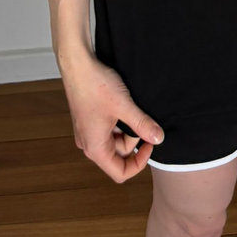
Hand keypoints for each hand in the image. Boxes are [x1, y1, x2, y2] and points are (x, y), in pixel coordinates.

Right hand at [59, 52, 163, 181]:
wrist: (77, 64)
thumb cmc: (96, 85)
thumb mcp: (124, 106)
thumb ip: (142, 125)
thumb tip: (159, 138)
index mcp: (95, 148)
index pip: (120, 173)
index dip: (139, 164)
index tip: (150, 144)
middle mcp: (88, 144)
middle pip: (118, 156)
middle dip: (133, 140)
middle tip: (139, 118)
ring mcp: (87, 132)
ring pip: (114, 141)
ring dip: (126, 129)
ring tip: (128, 107)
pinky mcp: (88, 121)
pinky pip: (107, 130)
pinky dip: (118, 121)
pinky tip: (120, 104)